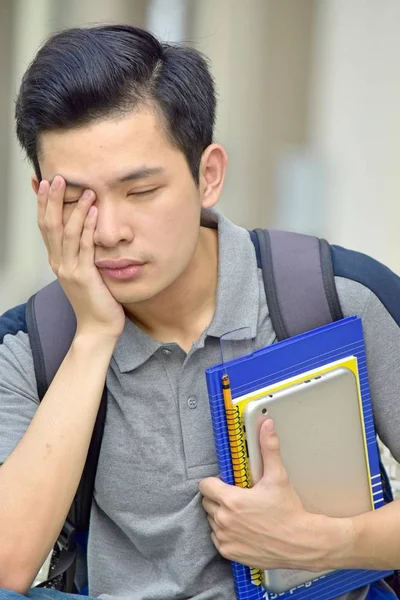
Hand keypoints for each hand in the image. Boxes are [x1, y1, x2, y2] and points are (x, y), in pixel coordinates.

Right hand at [37, 176, 124, 339]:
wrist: (98, 327)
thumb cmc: (95, 300)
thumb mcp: (85, 272)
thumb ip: (82, 252)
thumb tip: (87, 231)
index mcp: (57, 260)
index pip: (45, 226)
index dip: (43, 204)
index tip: (43, 182)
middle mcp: (59, 263)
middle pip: (50, 225)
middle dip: (52, 200)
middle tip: (57, 178)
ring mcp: (69, 270)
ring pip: (67, 234)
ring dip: (75, 209)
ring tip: (84, 190)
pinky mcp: (84, 276)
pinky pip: (85, 248)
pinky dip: (89, 228)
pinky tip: (94, 212)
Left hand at [200, 419, 349, 571]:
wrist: (301, 543)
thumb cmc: (289, 512)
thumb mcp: (278, 477)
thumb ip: (269, 448)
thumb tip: (266, 426)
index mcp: (232, 501)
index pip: (205, 486)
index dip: (214, 482)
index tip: (226, 483)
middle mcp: (225, 521)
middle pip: (208, 502)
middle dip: (219, 497)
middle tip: (238, 497)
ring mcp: (226, 538)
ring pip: (212, 520)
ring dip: (222, 515)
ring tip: (242, 513)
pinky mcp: (230, 552)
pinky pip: (217, 538)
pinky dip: (226, 533)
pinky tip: (243, 528)